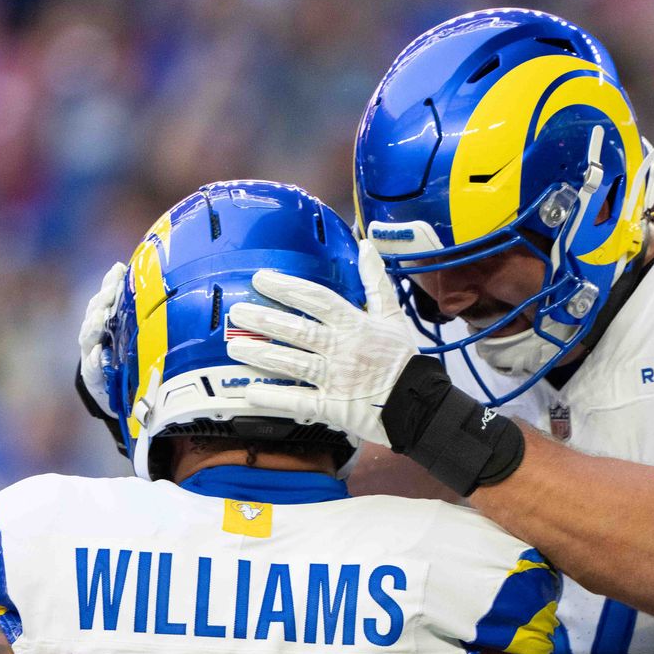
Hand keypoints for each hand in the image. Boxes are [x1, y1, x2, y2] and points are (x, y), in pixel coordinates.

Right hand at [77, 261, 126, 415]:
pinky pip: (91, 367)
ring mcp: (90, 353)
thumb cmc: (120, 352)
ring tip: (101, 319)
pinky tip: (97, 354)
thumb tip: (124, 267)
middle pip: (94, 313)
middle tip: (110, 294)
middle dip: (101, 302)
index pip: (104, 297)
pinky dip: (94, 360)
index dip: (109, 283)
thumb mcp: (124, 327)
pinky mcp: (92, 376)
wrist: (109, 387)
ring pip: (88, 336)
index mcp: (102, 319)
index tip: (118, 270)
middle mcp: (92, 333)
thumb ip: (124, 301)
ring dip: (94, 327)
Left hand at [227, 242, 420, 446]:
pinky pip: (297, 401)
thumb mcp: (393, 316)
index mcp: (355, 324)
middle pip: (297, 330)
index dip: (287, 288)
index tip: (262, 279)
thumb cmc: (404, 361)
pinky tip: (249, 390)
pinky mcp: (332, 407)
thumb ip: (376, 282)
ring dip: (260, 354)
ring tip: (235, 346)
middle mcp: (341, 349)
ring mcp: (335, 379)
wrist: (419, 405)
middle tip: (237, 313)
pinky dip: (273, 397)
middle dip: (264, 320)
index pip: (317, 300)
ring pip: (291, 363)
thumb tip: (366, 246)